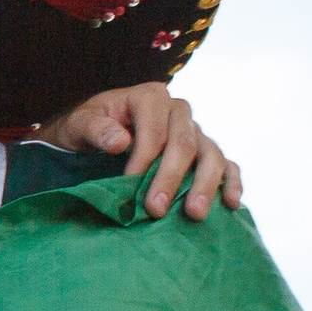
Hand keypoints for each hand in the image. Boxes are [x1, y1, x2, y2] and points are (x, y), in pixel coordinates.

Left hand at [45, 83, 240, 220]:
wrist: (96, 131)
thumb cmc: (88, 125)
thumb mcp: (80, 123)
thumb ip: (96, 128)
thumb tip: (121, 142)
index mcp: (150, 97)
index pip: (154, 129)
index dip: (144, 157)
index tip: (130, 182)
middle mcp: (178, 111)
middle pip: (184, 144)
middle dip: (171, 178)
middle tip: (156, 210)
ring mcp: (195, 130)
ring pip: (210, 154)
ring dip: (205, 185)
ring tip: (194, 213)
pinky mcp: (205, 150)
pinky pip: (226, 164)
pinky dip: (230, 182)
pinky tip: (231, 203)